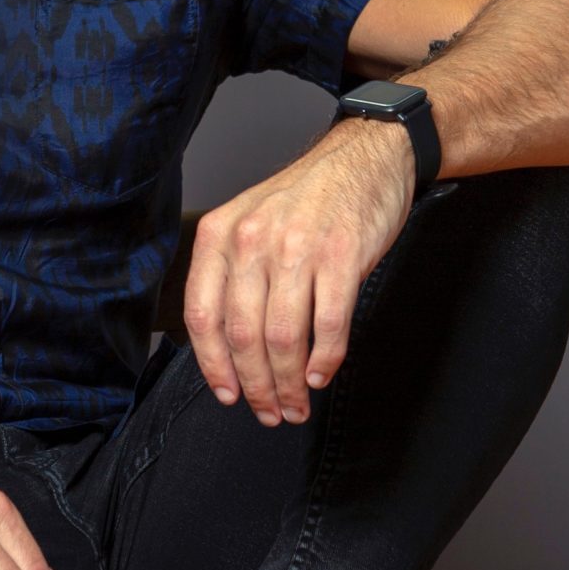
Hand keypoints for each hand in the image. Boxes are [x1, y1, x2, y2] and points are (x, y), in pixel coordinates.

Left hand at [182, 120, 417, 422]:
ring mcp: (297, 246)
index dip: (214, 366)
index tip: (228, 394)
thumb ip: (235, 277)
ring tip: (296, 404)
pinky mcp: (342, 255)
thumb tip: (229, 350)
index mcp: (220, 234)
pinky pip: (329, 324)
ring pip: (283, 337)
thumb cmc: (308, 199)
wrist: (366, 158)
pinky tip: (322, 375)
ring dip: (290, 383)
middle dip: (256, 386)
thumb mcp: (252, 224)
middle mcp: (251, 240)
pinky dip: (325, 360)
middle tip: (269, 411)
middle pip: (243, 335)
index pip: (203, 316)